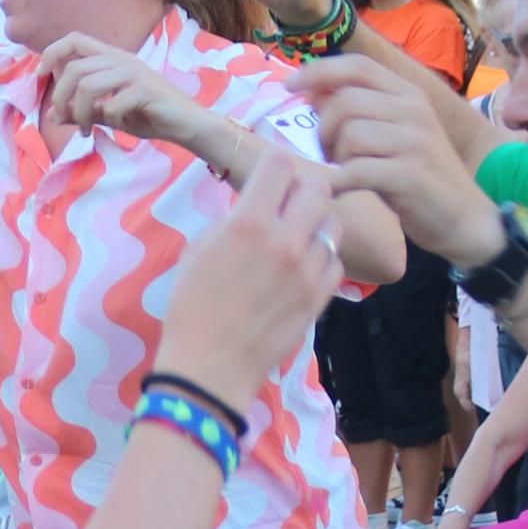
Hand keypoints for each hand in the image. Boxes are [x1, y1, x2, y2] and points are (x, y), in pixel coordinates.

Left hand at [37, 34, 205, 148]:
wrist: (186, 124)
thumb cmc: (148, 115)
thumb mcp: (109, 114)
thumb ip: (84, 111)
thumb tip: (54, 115)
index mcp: (112, 58)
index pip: (75, 39)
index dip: (52, 53)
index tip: (40, 76)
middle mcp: (122, 59)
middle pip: (74, 69)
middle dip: (61, 97)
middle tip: (64, 120)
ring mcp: (135, 73)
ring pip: (87, 86)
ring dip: (79, 113)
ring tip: (85, 130)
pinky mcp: (146, 90)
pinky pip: (111, 105)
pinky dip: (108, 119)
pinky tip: (119, 126)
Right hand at [154, 148, 336, 411]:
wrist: (210, 365)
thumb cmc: (191, 306)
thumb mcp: (198, 250)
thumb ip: (233, 218)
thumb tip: (256, 202)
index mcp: (249, 222)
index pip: (279, 163)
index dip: (273, 163)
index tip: (269, 173)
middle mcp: (285, 239)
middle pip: (317, 186)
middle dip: (301, 188)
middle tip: (288, 201)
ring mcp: (308, 269)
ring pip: (332, 222)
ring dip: (316, 222)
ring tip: (298, 236)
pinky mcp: (320, 296)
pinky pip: (335, 261)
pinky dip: (323, 258)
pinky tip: (303, 268)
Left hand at [299, 57, 500, 266]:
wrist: (465, 219)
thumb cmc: (419, 177)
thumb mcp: (394, 134)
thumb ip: (360, 110)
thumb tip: (312, 91)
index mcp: (408, 94)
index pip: (356, 66)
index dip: (318, 72)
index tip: (289, 87)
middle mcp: (414, 110)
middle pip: (345, 102)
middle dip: (323, 130)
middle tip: (328, 155)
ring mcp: (415, 141)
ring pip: (349, 136)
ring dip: (335, 159)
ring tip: (345, 173)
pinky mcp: (410, 175)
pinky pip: (356, 171)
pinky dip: (339, 184)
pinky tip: (342, 192)